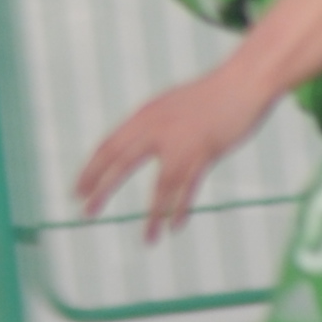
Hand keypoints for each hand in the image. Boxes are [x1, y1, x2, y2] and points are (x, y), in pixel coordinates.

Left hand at [76, 62, 279, 245]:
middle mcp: (157, 128)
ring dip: (153, 216)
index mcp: (145, 115)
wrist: (244, 82)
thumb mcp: (171, 105)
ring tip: (148, 239)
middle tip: (86, 212)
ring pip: (161, 187)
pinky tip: (174, 226)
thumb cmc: (210, 95)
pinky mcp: (205, 152)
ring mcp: (182, 142)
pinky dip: (181, 209)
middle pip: (120, 163)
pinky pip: (189, 188)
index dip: (91, 169)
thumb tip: (134, 143)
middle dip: (101, 189)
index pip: (108, 145)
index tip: (77, 190)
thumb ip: (152, 124)